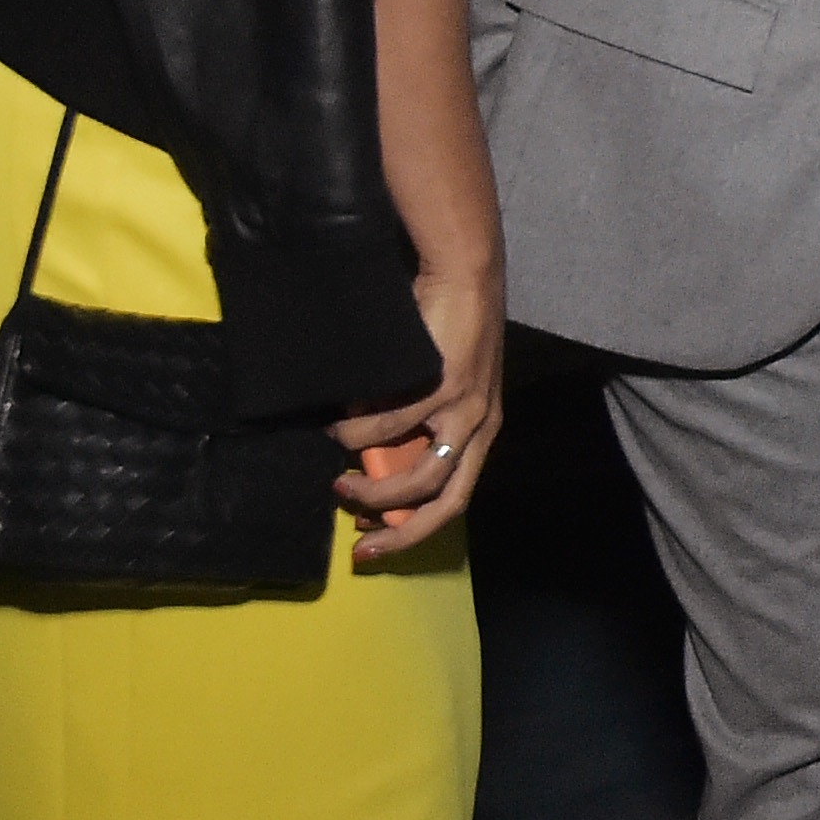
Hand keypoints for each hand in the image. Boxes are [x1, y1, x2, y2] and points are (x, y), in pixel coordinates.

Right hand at [333, 260, 505, 562]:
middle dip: (400, 530)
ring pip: (418, 474)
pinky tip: (336, 431)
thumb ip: (415, 426)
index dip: (415, 528)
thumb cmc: (447, 330)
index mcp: (482, 430)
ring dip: (372, 488)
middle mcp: (481, 426)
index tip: (373, 542)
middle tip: (358, 541)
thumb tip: (369, 462)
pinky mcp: (445, 384)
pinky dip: (358, 435)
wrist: (463, 276)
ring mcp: (466, 407)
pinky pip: (393, 424)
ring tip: (338, 481)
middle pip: (445, 501)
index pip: (455, 498)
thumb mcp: (439, 388)